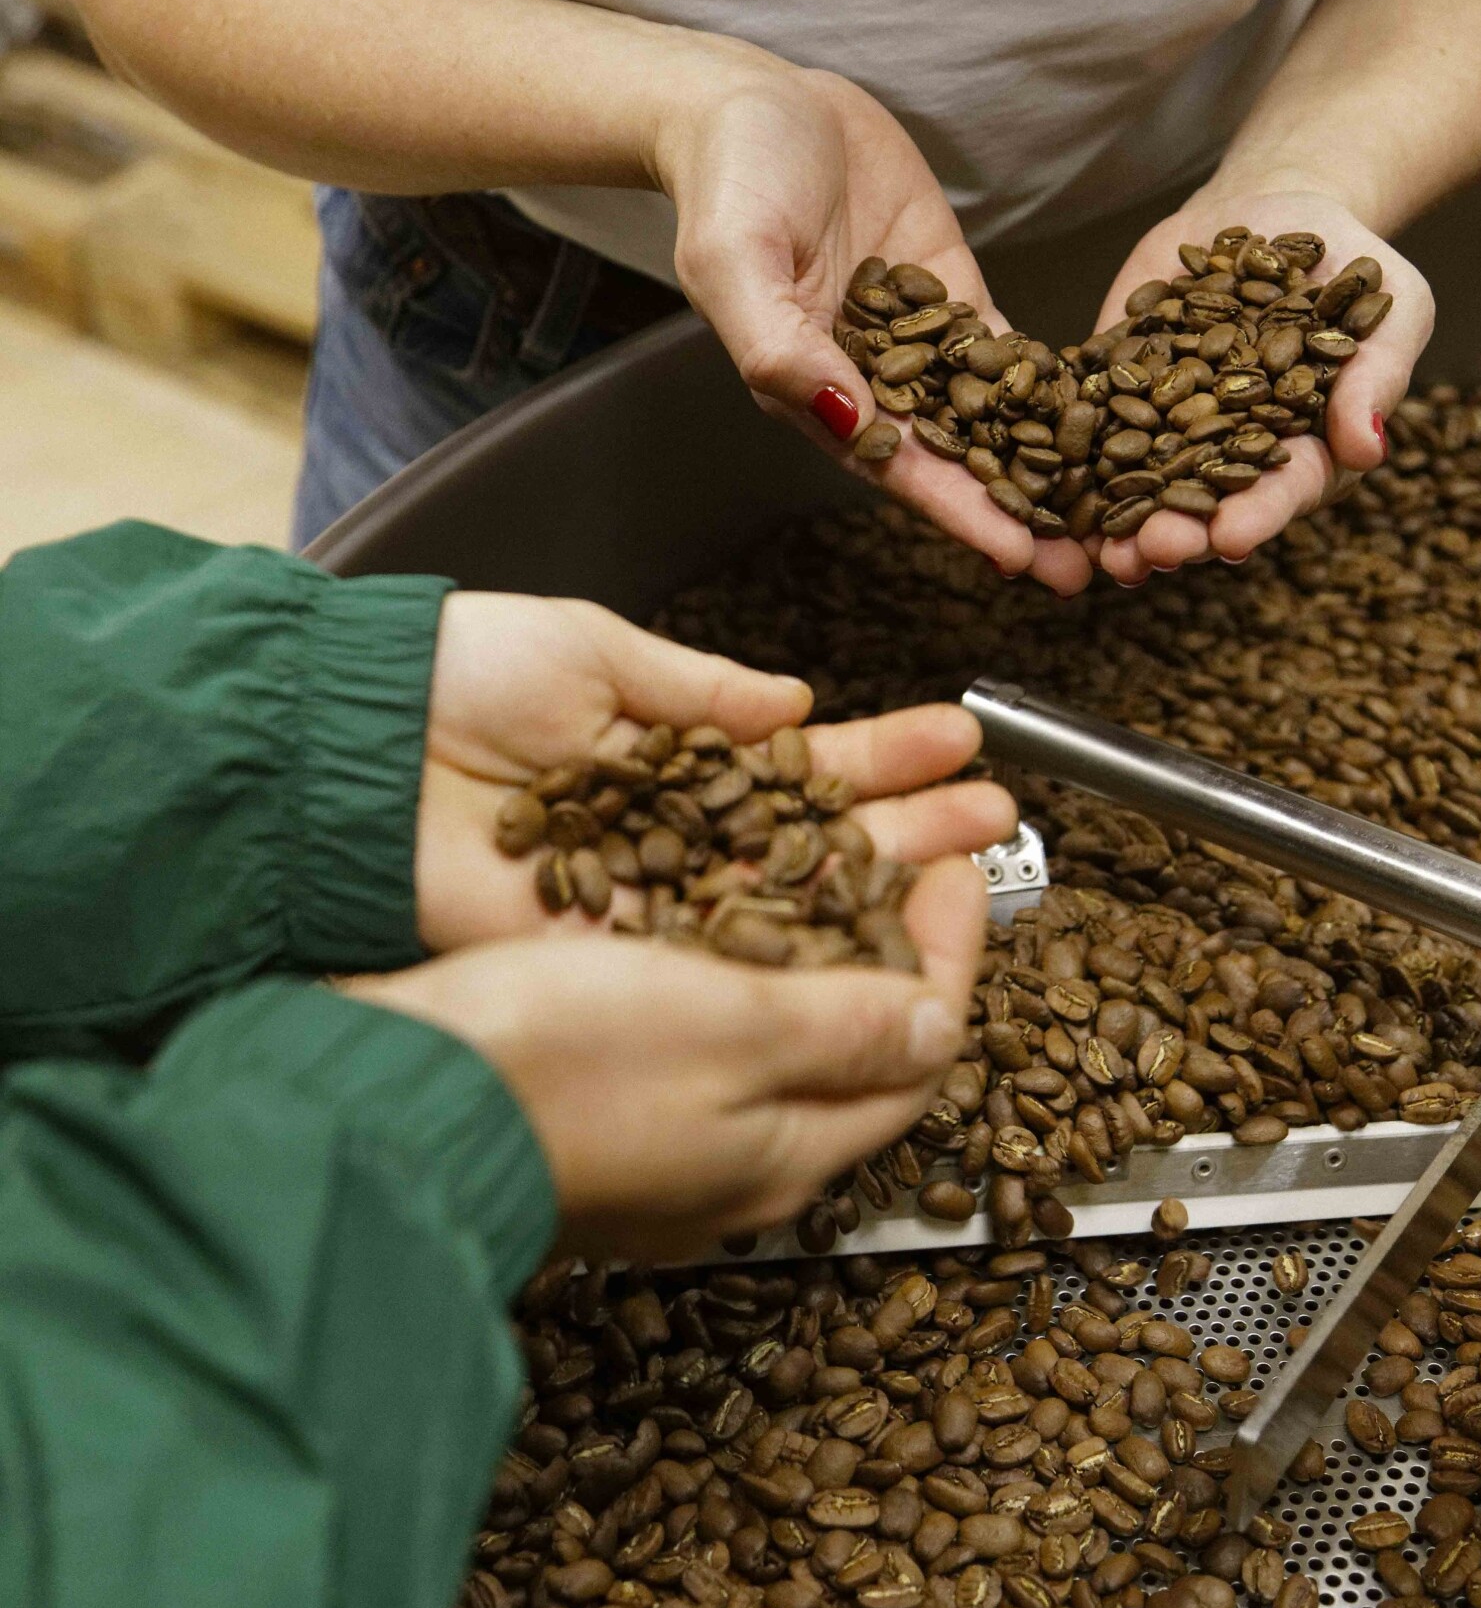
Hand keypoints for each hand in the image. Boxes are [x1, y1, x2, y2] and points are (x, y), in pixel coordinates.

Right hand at [345, 855, 985, 1259]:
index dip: (947, 952)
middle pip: (852, 1047)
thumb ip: (845, 1027)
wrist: (390, 1104)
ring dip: (811, 947)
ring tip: (818, 866)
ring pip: (774, 1038)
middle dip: (887, 946)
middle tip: (901, 859)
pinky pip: (698, 1037)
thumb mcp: (729, 1027)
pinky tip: (704, 919)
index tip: (953, 866)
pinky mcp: (598, 1113)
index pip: (916, 1053)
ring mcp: (663, 1144)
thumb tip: (941, 1022)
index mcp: (786, 1151)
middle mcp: (734, 1159)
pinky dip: (727, 968)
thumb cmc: (555, 1065)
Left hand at [416, 591, 1014, 949]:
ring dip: (881, 888)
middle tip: (997, 814)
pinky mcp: (616, 951)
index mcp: (671, 749)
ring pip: (789, 903)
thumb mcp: (594, 649)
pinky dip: (799, 952)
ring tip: (970, 862)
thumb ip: (701, 689)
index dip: (883, 755)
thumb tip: (793, 701)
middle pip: (814, 839)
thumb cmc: (458, 675)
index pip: (800, 761)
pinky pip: (723, 958)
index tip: (958, 738)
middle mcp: (673, 831)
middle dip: (910, 825)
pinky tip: (872, 938)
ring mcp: (651, 898)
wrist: (356, 744)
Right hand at [651, 48, 1093, 595]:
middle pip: (958, 461)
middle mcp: (870, 380)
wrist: (749, 103)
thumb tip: (842, 418)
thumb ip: (778, 345)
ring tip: (1115, 514)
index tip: (1021, 556)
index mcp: (815, 390)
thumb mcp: (735, 259)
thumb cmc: (730, 179)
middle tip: (1094, 565)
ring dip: (1048, 468)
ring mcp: (917, 339)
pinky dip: (1053, 389)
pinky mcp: (948, 293)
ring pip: (992, 418)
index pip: (899, 467)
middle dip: (1023, 513)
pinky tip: (1110, 427)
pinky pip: (1007, 352)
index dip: (961, 513)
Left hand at [1095, 183, 1433, 584]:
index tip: (1231, 540)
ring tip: (1100, 548)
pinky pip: (1090, 418)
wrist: (1278, 208)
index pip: (1283, 491)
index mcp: (1304, 447)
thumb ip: (1376, 376)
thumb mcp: (1390, 307)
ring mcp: (1170, 420)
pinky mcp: (1120, 381)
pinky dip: (1070, 448)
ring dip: (1120, 517)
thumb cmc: (1352, 265)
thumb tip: (1367, 448)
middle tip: (1153, 552)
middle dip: (1179, 531)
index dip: (1257, 517)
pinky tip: (1046, 474)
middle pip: (1204, 501)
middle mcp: (1231, 450)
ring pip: (1141, 479)